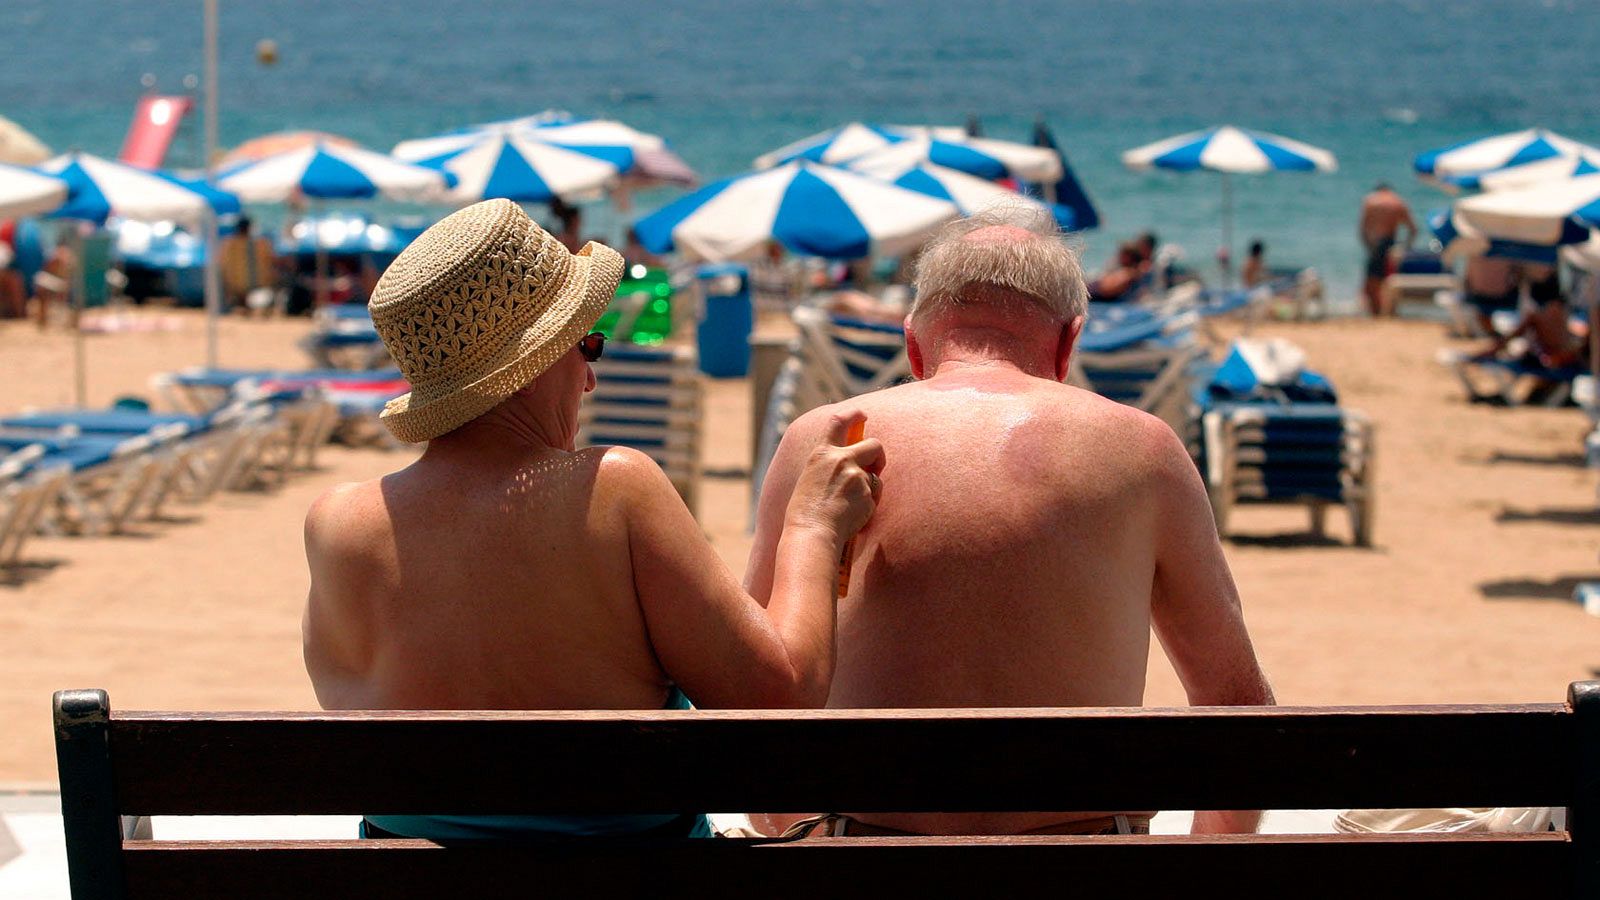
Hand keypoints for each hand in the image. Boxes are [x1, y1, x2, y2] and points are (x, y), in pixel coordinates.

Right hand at [782, 410, 884, 544]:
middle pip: (874, 444)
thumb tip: (849, 464)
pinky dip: (868, 506)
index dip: (853, 414)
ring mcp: (857, 477)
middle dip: (878, 456)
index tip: (862, 415)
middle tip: (876, 468)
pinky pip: (875, 497)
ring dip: (871, 488)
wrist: (812, 534)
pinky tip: (852, 516)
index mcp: (822, 453)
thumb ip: (828, 467)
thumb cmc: (804, 513)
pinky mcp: (868, 495)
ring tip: (851, 505)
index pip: (839, 422)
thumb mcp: (810, 479)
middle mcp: (842, 460)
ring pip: (876, 477)